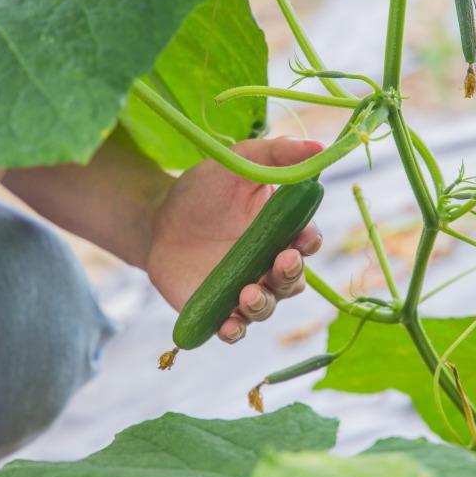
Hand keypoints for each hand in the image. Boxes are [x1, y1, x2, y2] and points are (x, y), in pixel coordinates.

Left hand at [147, 137, 323, 342]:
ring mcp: (245, 291)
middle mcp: (269, 265)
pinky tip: (229, 325)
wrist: (157, 221)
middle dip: (290, 274)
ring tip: (247, 294)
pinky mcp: (218, 311)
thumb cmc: (203, 190)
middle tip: (279, 263)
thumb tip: (319, 145)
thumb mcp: (238, 162)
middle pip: (293, 280)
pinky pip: (234, 329)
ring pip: (268, 307)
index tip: (302, 237)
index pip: (306, 242)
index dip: (309, 242)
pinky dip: (235, 331)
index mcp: (281, 232)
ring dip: (263, 304)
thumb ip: (276, 154)